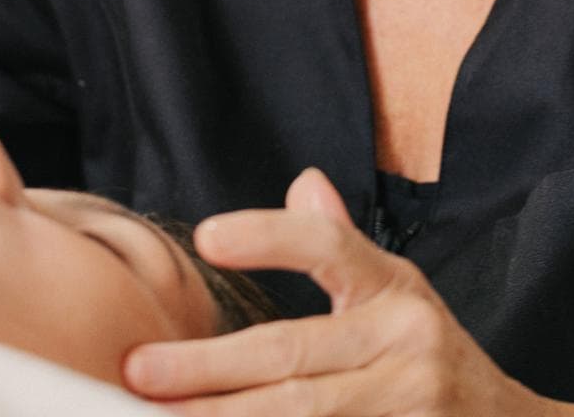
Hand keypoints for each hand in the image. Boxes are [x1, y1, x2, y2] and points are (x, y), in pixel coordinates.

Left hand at [123, 168, 546, 416]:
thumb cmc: (433, 359)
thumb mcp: (399, 292)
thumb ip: (342, 243)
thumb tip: (303, 180)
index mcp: (396, 290)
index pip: (329, 246)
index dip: (268, 236)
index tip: (205, 237)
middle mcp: (407, 344)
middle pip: (292, 355)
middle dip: (208, 367)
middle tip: (140, 369)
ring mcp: (410, 407)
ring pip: (301, 414)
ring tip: (162, 416)